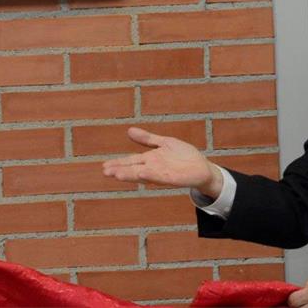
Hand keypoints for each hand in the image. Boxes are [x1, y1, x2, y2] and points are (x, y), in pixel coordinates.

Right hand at [101, 127, 223, 197]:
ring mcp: (162, 173)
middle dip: (119, 170)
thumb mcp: (164, 143)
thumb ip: (147, 138)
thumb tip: (129, 130)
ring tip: (116, 175)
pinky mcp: (172, 177)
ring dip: (130, 175)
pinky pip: (159, 176)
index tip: (104, 166)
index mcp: (150, 159)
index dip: (118, 163)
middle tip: (104, 172)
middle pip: (133, 168)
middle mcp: (153, 167)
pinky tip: (140, 173)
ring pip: (142, 174)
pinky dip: (149, 175)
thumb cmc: (184, 156)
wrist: (203, 168)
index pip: (131, 161)